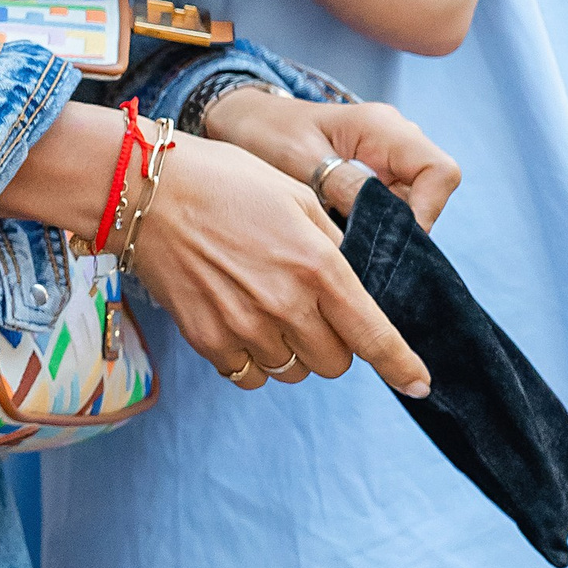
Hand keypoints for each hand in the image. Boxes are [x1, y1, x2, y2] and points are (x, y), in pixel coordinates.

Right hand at [125, 133, 430, 398]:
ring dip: (291, 350)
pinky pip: (249, 375)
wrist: (147, 192)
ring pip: (292, 371)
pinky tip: (240, 322)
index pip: (374, 335)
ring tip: (265, 307)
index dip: (402, 367)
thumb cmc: (225, 182)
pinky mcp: (208, 340)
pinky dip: (253, 359)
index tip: (420, 385)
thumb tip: (356, 289)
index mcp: (318, 266)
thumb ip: (333, 246)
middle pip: (334, 363)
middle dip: (333, 343)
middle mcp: (286, 304)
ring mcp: (245, 327)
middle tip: (309, 308)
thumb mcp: (295, 197)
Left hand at [197, 82, 460, 232]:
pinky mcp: (372, 180)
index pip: (440, 172)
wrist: (241, 124)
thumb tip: (385, 223)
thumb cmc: (265, 132)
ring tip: (345, 244)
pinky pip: (388, 210)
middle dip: (403, 226)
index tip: (390, 238)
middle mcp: (394, 143)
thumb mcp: (298, 159)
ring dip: (384, 230)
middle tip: (362, 248)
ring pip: (411, 207)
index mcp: (382, 127)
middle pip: (430, 194)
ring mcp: (386, 162)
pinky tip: (341, 239)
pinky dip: (370, 228)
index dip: (427, 210)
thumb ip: (342, 184)